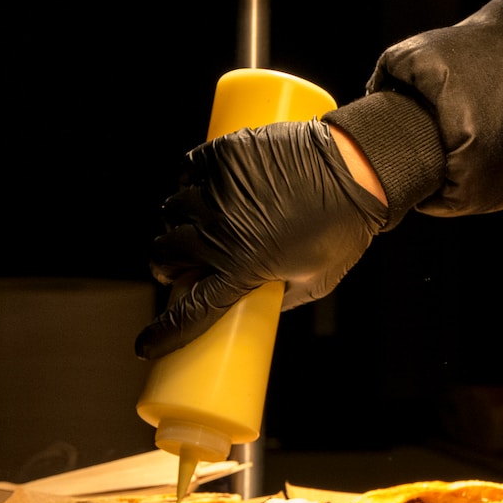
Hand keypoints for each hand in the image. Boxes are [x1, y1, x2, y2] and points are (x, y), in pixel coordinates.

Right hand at [135, 119, 388, 359]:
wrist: (358, 170)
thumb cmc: (343, 230)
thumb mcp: (315, 281)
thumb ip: (281, 298)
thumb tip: (256, 305)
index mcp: (243, 269)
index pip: (190, 312)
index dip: (163, 334)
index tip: (145, 346)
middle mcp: (222, 230)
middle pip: (166, 253)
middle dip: (166, 265)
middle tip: (179, 266)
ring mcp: (220, 190)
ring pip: (173, 211)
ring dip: (176, 223)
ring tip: (195, 224)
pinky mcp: (224, 156)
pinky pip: (189, 171)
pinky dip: (190, 181)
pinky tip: (203, 188)